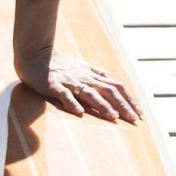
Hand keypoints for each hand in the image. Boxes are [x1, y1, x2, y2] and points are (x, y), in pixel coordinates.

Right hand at [18, 50, 141, 122]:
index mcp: (93, 75)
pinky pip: (64, 95)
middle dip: (122, 105)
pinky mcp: (54, 85)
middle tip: (133, 120)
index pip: (116, 87)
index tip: (139, 114)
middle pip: (108, 90)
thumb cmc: (61, 65)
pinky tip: (80, 113)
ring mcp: (70, 81)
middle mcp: (85, 78)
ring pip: (90, 93)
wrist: (36, 55)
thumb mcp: (83, 67)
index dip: (129, 99)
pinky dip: (72, 103)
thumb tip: (113, 79)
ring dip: (102, 105)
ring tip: (113, 117)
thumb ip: (98, 74)